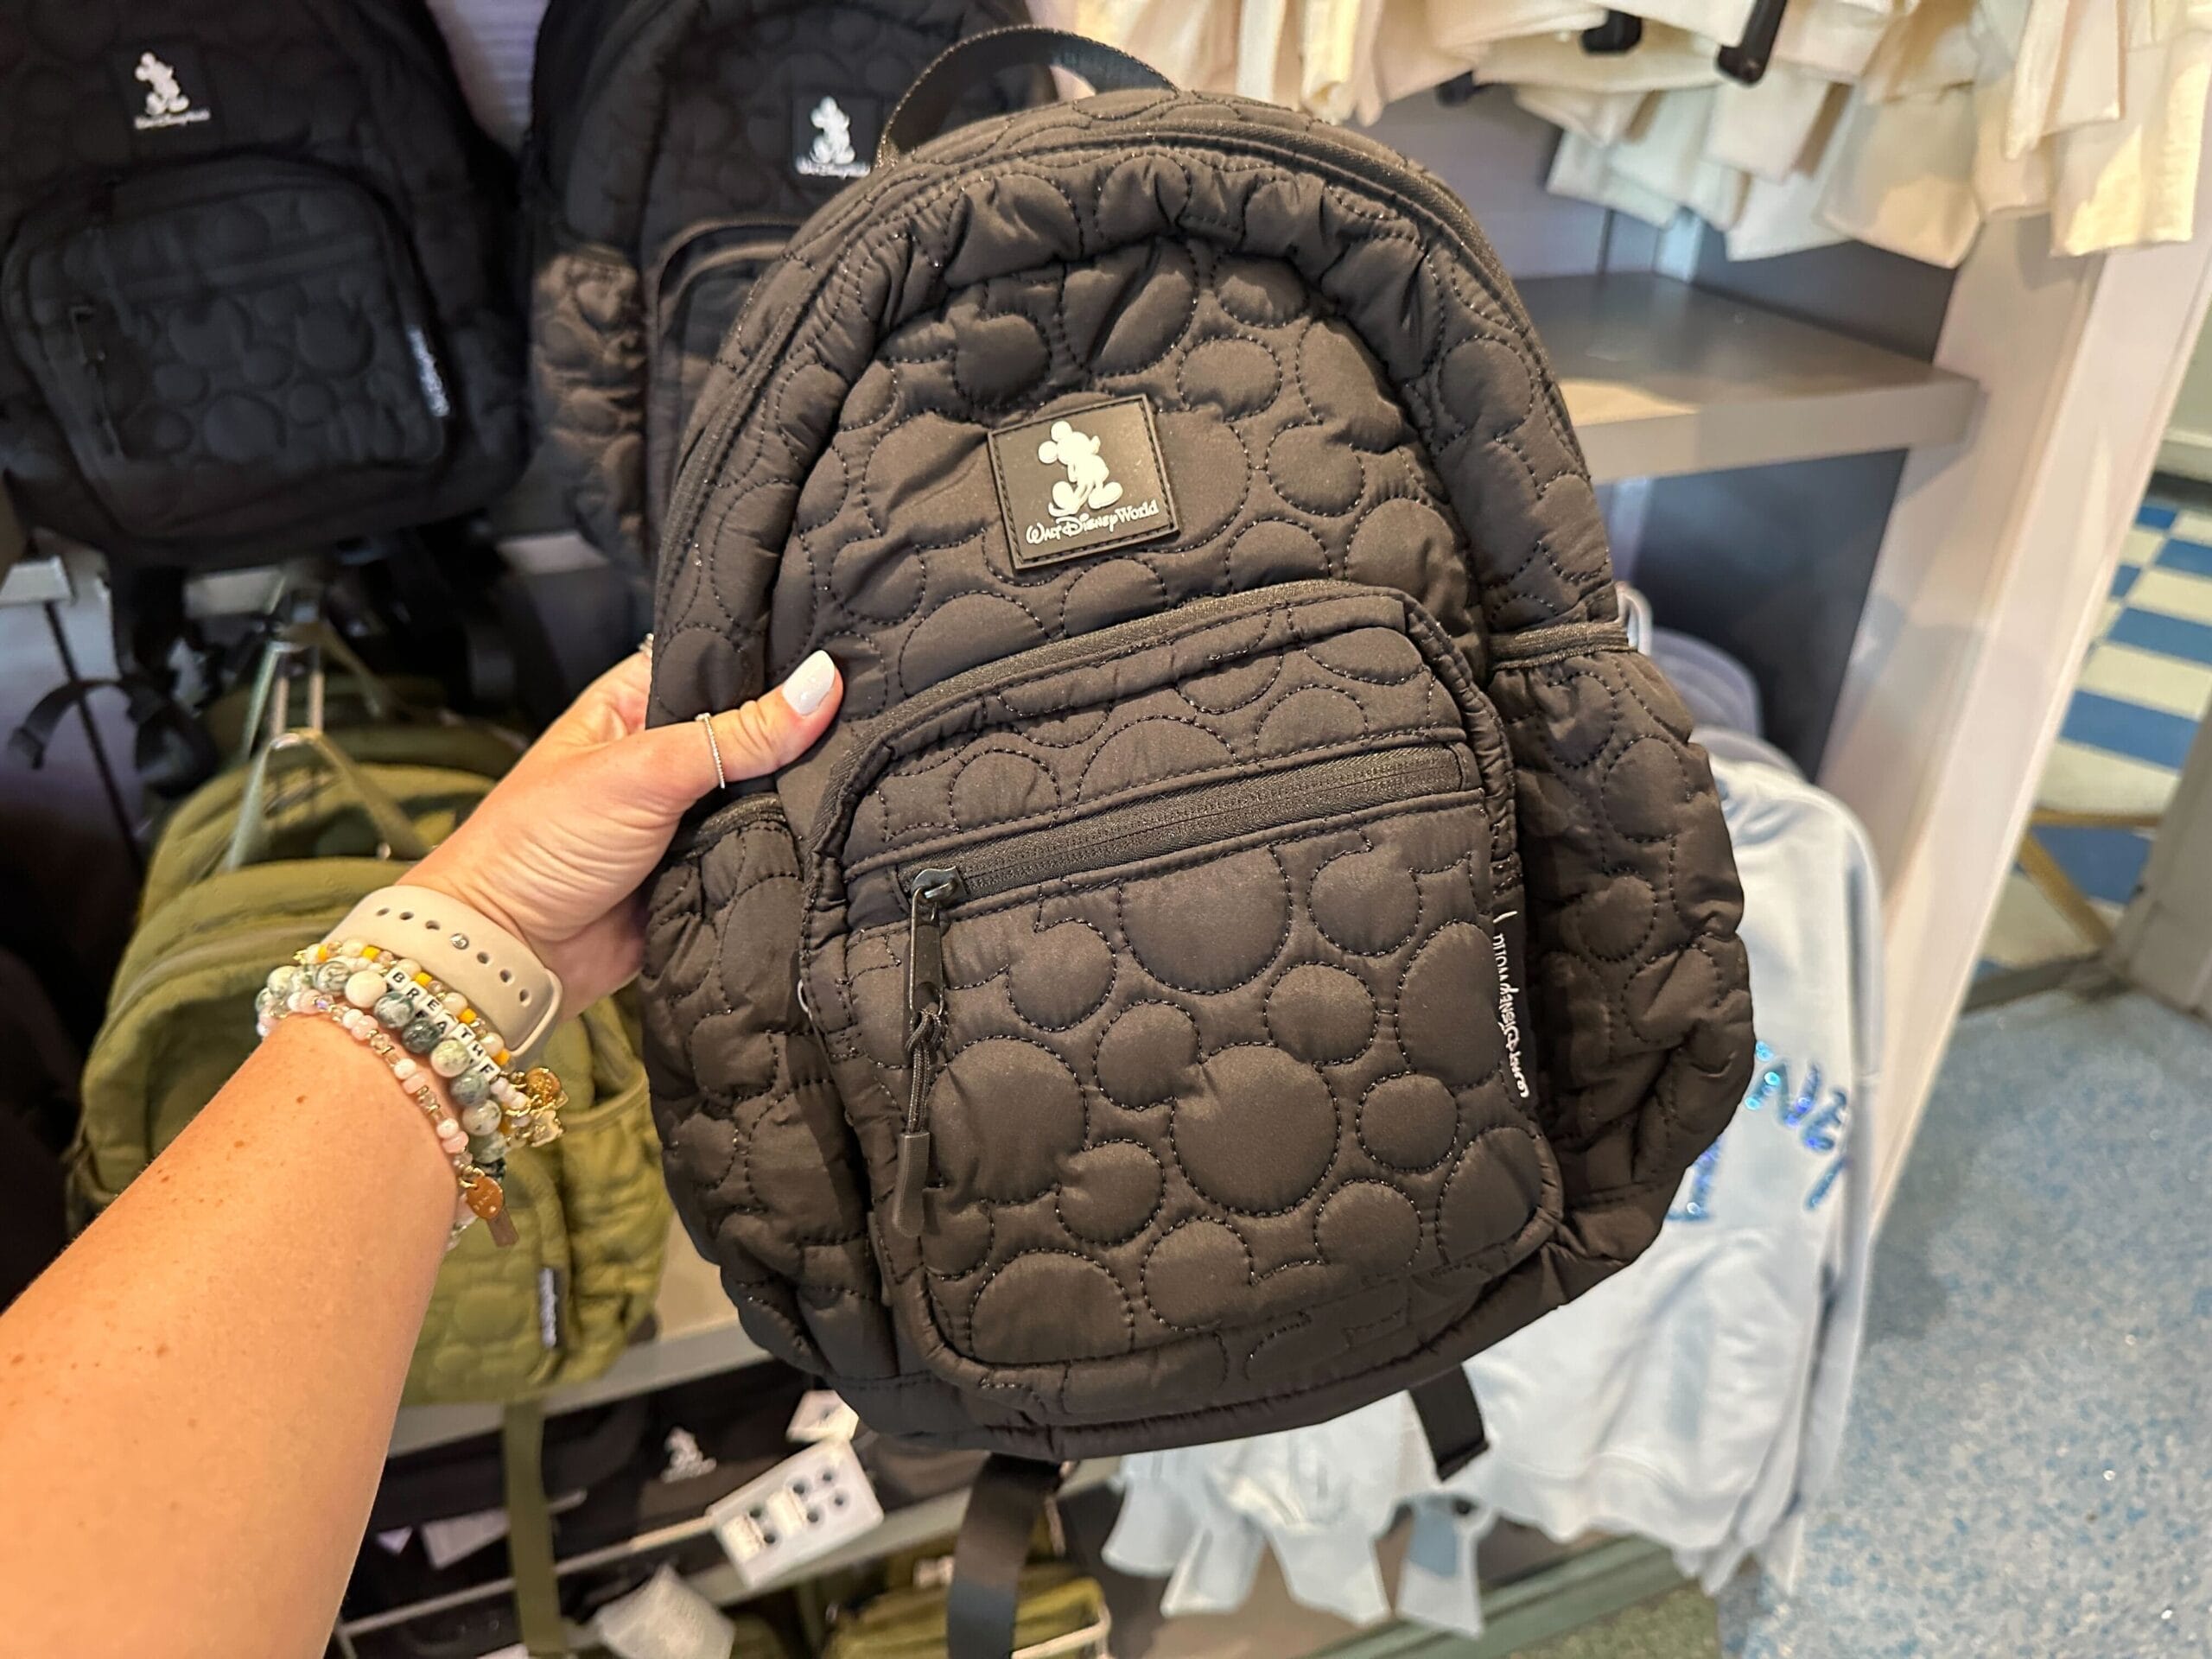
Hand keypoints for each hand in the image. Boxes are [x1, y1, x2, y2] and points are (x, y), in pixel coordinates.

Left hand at [409, 647, 840, 1009]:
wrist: (514, 953)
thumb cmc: (541, 843)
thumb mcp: (645, 770)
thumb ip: (738, 734)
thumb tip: (822, 684)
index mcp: (635, 703)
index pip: (719, 662)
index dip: (775, 659)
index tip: (842, 653)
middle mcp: (664, 753)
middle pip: (751, 731)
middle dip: (797, 733)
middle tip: (864, 717)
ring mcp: (686, 814)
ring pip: (764, 792)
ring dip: (795, 794)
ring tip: (857, 773)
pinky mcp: (704, 868)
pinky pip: (761, 848)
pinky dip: (786, 846)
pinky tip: (832, 831)